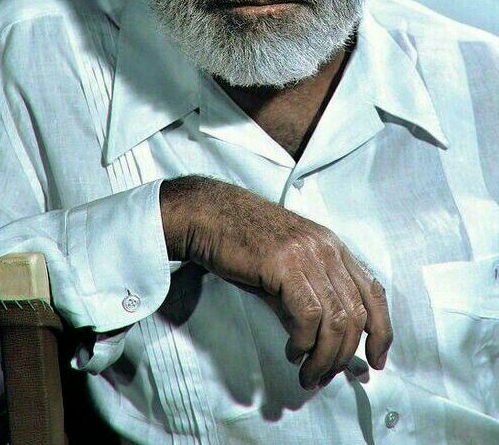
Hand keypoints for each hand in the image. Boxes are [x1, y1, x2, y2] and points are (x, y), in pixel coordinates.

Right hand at [160, 176, 392, 389]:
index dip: (382, 330)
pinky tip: (292, 350)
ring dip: (324, 357)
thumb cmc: (242, 242)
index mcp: (332, 246)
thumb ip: (307, 301)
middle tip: (323, 377)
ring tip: (307, 373)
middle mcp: (327, 248)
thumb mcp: (284, 270)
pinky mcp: (286, 264)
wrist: (209, 215)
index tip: (376, 361)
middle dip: (344, 355)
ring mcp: (308, 254)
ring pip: (336, 320)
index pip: (373, 292)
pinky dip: (305, 342)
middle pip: (356, 314)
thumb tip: (321, 344)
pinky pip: (309, 315)